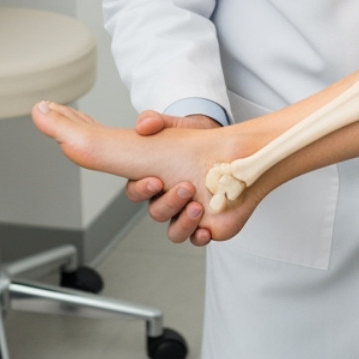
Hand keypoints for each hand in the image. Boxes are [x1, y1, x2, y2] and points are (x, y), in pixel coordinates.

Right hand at [125, 111, 221, 245]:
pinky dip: (199, 237)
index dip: (142, 189)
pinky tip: (206, 231)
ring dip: (183, 223)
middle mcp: (165, 200)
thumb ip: (155, 121)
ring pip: (174, 230)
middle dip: (169, 202)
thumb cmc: (191, 139)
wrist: (222, 146)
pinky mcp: (204, 222)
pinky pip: (196, 237)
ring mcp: (183, 213)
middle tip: (186, 187)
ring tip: (197, 207)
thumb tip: (143, 124)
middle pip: (157, 212)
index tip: (155, 180)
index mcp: (151, 180)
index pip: (135, 191)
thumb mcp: (174, 125)